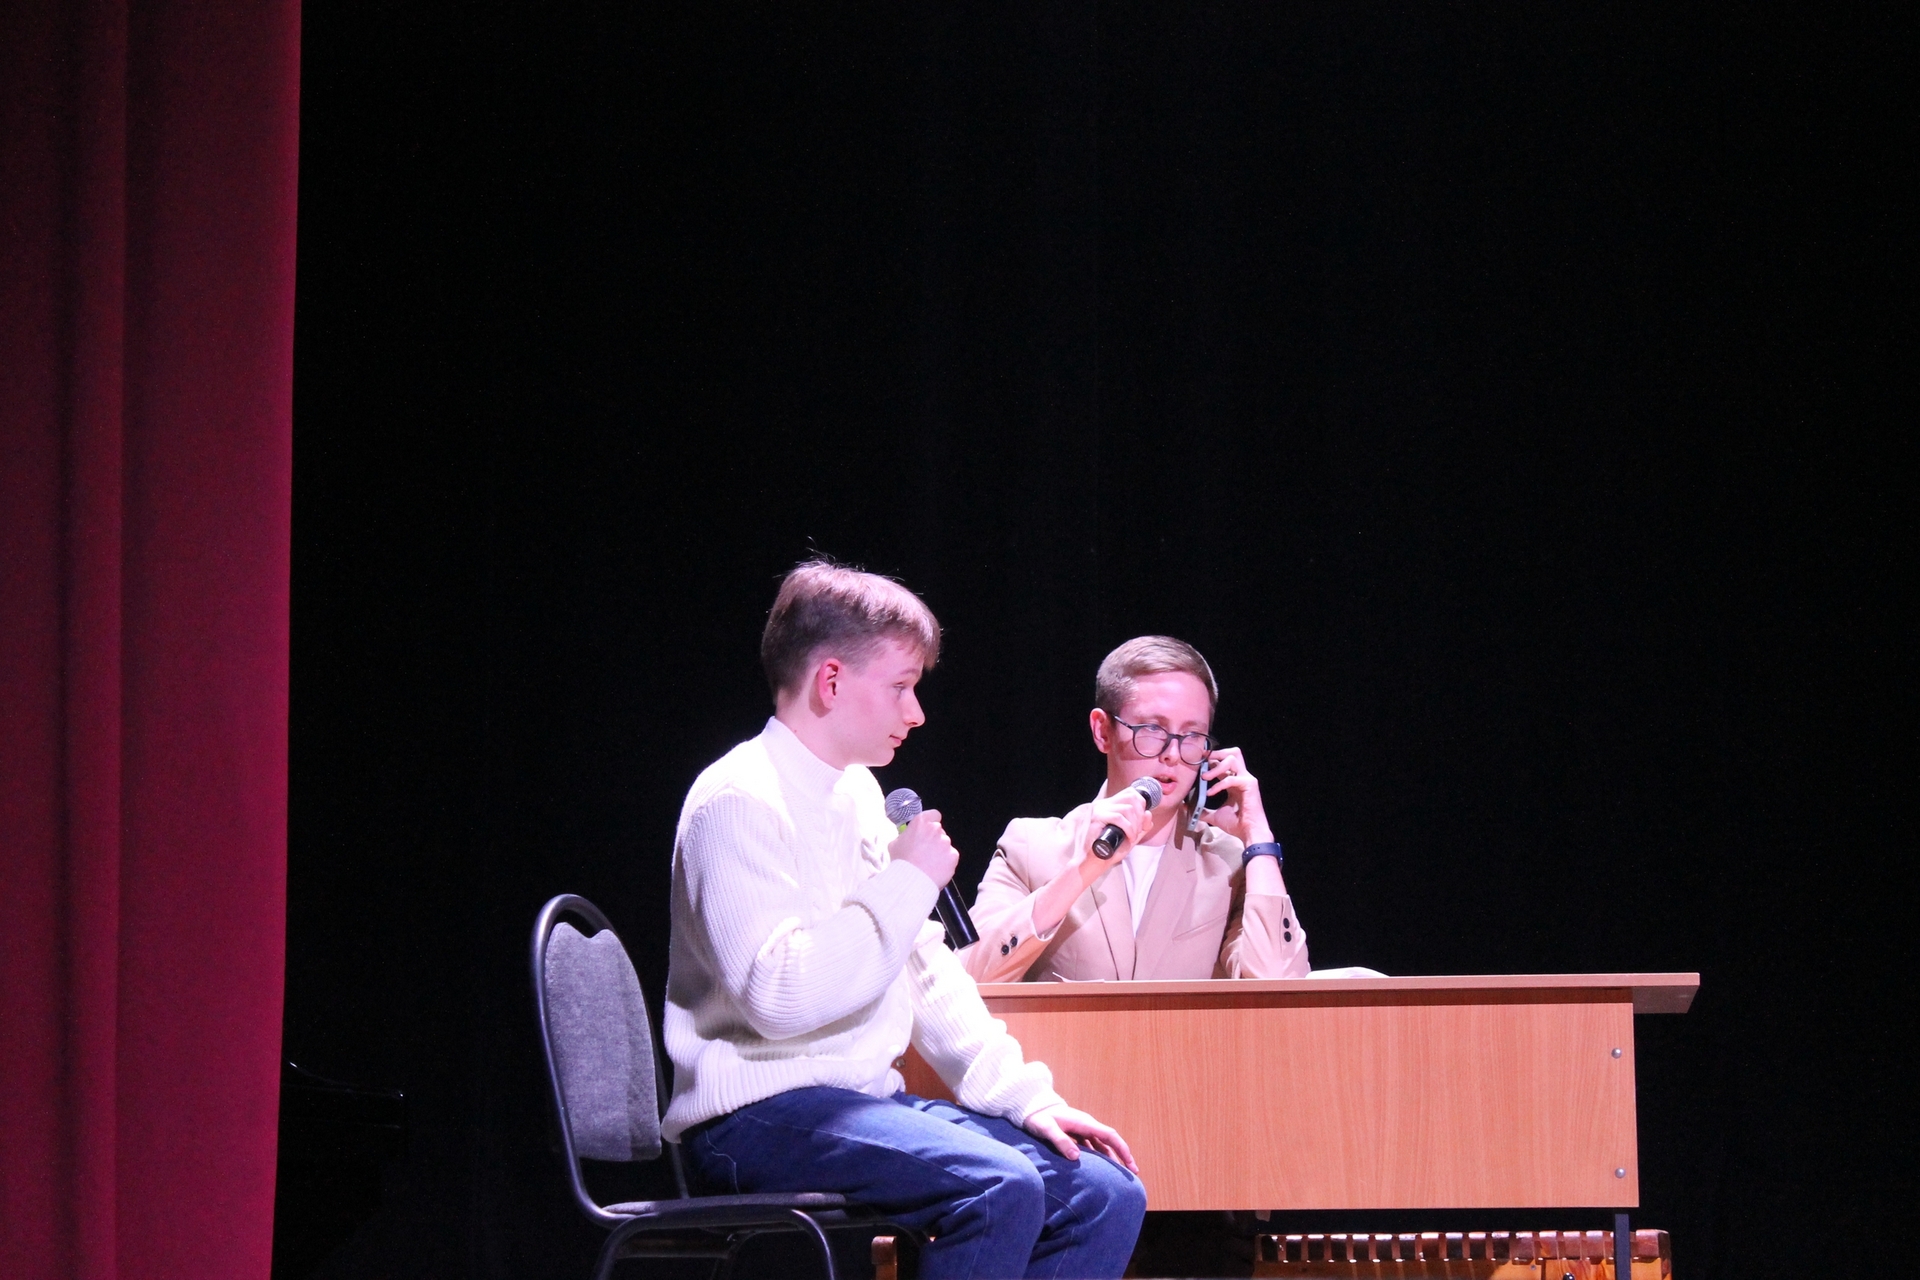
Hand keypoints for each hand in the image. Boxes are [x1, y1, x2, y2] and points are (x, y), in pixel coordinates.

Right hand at [889, 810, 957, 888]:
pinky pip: (950, 857)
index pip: (934, 815)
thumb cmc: (901, 863)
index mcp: (921, 822)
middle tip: (925, 852)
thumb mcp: (895, 844)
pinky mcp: (953, 855)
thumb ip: (906, 836)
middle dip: (934, 840)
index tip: (928, 831)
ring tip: (928, 864)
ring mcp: (946, 842)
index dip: (932, 822)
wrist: (911, 881)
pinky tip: (935, 868)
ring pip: (945, 845)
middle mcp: (935, 829)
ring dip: (939, 852)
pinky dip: (945, 862)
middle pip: (939, 832)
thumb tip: (909, 837)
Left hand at [1024, 1103, 1138, 1172]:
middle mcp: (1087, 1125)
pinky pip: (1093, 1146)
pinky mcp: (1076, 1133)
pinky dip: (1100, 1156)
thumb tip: (1076, 1156)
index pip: (1110, 1136)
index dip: (1122, 1150)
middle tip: (1132, 1173)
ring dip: (1112, 1157)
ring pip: (1102, 1144)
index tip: (1130, 1164)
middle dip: (1122, 1156)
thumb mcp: (1046, 1128)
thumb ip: (1060, 1141)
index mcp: (1084, 1123)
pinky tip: (1100, 1168)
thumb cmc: (1038, 1117)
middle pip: (1110, 1141)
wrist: (1030, 1106)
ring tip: (1119, 1174)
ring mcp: (1082, 1129)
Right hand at [1077, 789, 1154, 880]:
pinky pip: (1118, 818)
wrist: (1095, 861)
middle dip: (1140, 813)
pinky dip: (1129, 828)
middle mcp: (1104, 804)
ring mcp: (1100, 810)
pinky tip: (1129, 838)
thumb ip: (1141, 826)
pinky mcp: (1097, 818)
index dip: (1141, 803)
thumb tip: (1148, 814)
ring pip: (1127, 808)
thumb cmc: (1111, 849)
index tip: (1142, 819)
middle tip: (1139, 829)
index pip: (1130, 792)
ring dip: (1135, 824)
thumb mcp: (1131, 836)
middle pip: (1131, 796)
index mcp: (1110, 805)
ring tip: (1133, 836)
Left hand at [1193, 747, 1274, 845]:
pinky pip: (1232, 778)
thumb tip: (1186, 807)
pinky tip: (1210, 792)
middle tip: (1203, 760)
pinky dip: (1219, 784)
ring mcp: (1247, 780)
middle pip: (1233, 752)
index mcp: (1235, 782)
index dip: (1211, 760)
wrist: (1249, 833)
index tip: (1197, 762)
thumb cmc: (1236, 824)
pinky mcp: (1250, 785)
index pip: (1224, 762)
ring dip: (1216, 766)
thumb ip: (1202, 809)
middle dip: (1217, 753)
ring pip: (1233, 759)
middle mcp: (1242, 777)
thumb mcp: (1214, 815)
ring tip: (1204, 777)